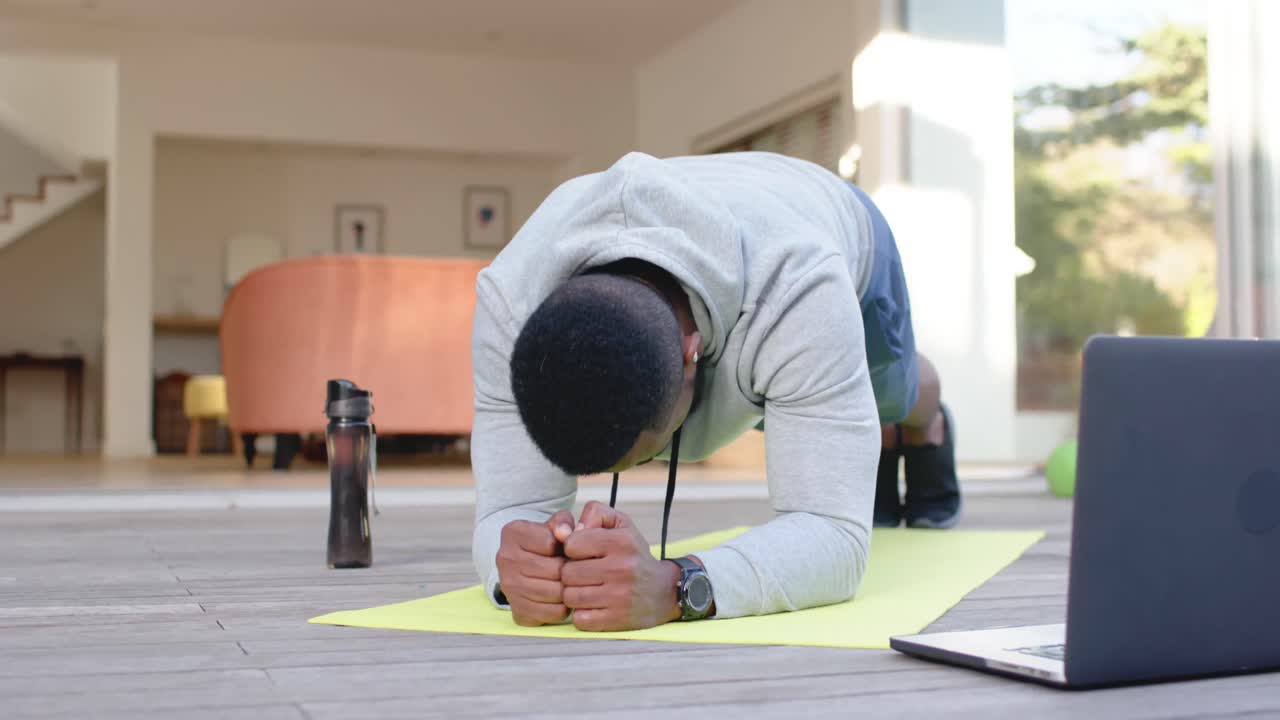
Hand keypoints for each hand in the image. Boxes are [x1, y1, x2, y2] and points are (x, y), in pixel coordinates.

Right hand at [495, 511, 574, 626]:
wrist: (528, 567)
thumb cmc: (548, 543)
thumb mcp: (555, 524)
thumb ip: (563, 522)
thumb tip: (565, 533)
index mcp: (513, 533)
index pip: (549, 542)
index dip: (566, 547)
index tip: (566, 549)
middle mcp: (505, 559)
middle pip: (554, 570)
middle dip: (570, 570)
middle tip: (576, 569)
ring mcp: (508, 587)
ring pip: (555, 593)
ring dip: (569, 589)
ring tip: (570, 581)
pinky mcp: (517, 610)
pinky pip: (553, 613)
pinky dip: (564, 607)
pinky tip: (562, 597)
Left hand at [561, 501, 680, 631]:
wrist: (664, 591)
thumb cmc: (633, 555)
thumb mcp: (621, 524)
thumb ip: (594, 514)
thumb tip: (564, 533)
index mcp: (621, 541)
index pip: (571, 544)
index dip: (572, 548)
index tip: (583, 553)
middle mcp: (622, 568)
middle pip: (567, 573)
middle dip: (570, 574)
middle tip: (583, 574)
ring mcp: (619, 597)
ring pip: (570, 597)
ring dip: (574, 594)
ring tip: (587, 589)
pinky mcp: (617, 620)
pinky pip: (580, 619)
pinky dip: (582, 614)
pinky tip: (593, 606)